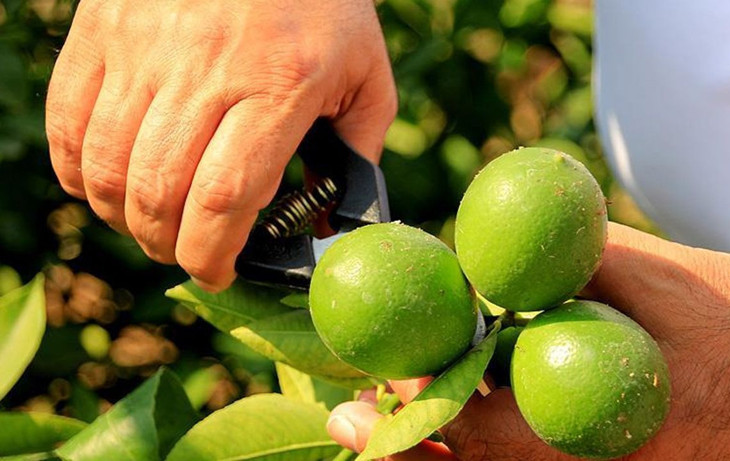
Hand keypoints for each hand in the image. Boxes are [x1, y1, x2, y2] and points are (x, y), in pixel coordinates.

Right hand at [46, 0, 396, 290]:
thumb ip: (355, 152)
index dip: (212, 253)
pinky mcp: (105, 29)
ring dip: (122, 217)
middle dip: (168, 245)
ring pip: (107, 164)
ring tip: (151, 227)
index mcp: (281, 82)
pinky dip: (78, 170)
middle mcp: (207, 64)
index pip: (225, 196)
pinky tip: (107, 185)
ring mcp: (146, 45)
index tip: (220, 273)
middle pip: (159, 191)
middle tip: (187, 254)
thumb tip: (327, 221)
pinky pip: (68, 119)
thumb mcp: (366, 76)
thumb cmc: (324, 5)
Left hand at [328, 223, 729, 459]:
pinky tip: (451, 436)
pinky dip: (482, 454)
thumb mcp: (668, 277)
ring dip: (437, 454)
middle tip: (351, 422)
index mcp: (604, 421)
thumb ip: (576, 262)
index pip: (490, 422)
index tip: (378, 385)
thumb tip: (494, 251)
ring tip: (372, 437)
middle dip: (411, 441)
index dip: (427, 400)